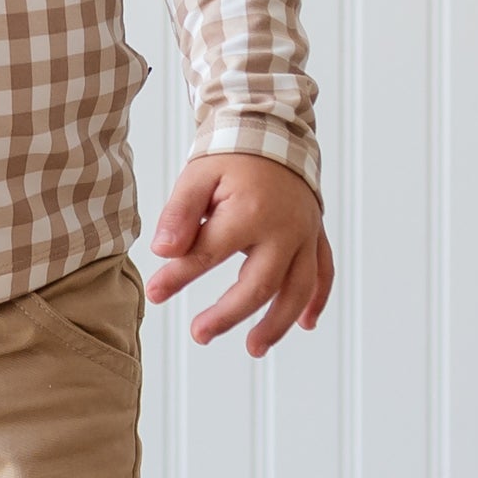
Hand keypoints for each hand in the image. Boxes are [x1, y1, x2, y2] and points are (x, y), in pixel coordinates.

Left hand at [143, 154, 331, 354]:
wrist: (275, 129)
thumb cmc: (231, 156)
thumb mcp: (197, 176)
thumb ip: (179, 214)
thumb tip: (163, 251)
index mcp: (250, 211)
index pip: (208, 254)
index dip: (178, 277)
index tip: (155, 293)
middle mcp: (285, 229)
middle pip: (259, 285)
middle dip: (228, 315)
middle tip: (199, 334)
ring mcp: (305, 234)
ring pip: (298, 289)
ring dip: (278, 323)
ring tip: (254, 347)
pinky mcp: (317, 236)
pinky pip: (322, 273)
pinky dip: (316, 301)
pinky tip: (304, 324)